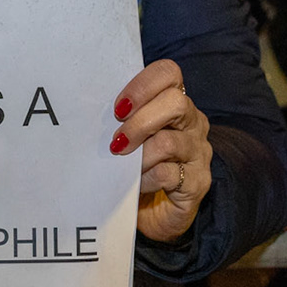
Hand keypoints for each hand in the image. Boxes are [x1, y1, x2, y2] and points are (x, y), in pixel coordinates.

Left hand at [112, 60, 212, 244]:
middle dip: (139, 122)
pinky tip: (136, 186)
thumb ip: (120, 120)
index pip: (168, 74)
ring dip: (139, 156)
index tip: (118, 108)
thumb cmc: (136, 168)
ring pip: (169, 142)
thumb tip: (87, 107)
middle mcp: (193, 123)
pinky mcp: (197, 182)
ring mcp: (198, 152)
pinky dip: (145, 180)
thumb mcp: (127, 138)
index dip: (142, 86)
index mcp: (174, 104)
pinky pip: (167, 174)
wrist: (153, 213)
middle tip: (117, 141)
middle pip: (176, 103)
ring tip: (123, 167)